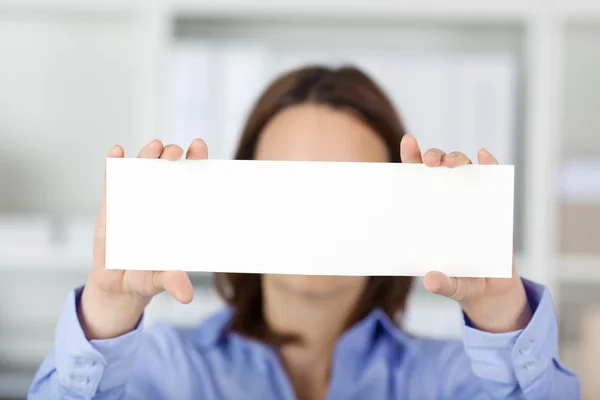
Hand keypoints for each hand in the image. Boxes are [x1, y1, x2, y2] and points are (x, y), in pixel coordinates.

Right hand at [79, 139, 208, 339]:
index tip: (199, 148)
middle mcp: (155, 203)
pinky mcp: (109, 208)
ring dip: (146, 157)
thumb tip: (186, 295)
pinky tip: (116, 151)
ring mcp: (132, 202)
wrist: (117, 285)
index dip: (195, 164)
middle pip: (165, 173)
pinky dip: (113, 167)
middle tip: (175, 152)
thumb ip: (172, 281)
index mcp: (173, 215)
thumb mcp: (158, 279)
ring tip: (154, 146)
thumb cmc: (145, 277)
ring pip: (140, 173)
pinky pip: (111, 184)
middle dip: (171, 159)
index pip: (187, 184)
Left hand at [400, 134, 531, 332]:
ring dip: (457, 159)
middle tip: (430, 162)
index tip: (408, 142)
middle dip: (433, 156)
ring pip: (462, 168)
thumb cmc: (461, 281)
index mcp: (428, 212)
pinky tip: (485, 157)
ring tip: (453, 163)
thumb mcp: (451, 285)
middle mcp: (447, 199)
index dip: (411, 158)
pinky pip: (491, 178)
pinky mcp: (494, 204)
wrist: (491, 289)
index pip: (415, 179)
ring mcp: (471, 199)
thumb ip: (442, 284)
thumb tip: (431, 281)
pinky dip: (489, 164)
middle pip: (437, 167)